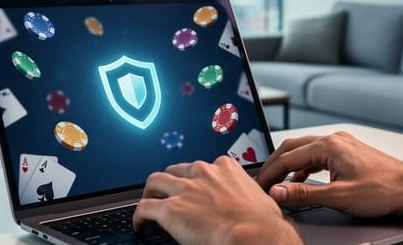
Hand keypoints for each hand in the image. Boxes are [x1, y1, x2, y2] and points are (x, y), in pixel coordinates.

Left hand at [133, 156, 302, 244]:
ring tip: (148, 203)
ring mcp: (185, 189)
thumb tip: (248, 206)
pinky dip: (139, 216)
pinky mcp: (170, 209)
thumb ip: (246, 196)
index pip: (202, 166)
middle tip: (168, 193)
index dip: (195, 178)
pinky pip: (144, 208)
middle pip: (175, 170)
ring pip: (155, 181)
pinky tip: (140, 225)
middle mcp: (202, 173)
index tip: (194, 186)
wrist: (255, 235)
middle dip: (170, 181)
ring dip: (150, 192)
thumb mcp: (258, 199)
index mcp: (225, 168)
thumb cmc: (263, 223)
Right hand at [257, 131, 402, 222]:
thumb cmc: (383, 189)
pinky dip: (304, 168)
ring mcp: (341, 144)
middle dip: (274, 166)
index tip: (259, 187)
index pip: (287, 157)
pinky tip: (302, 181)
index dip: (269, 174)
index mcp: (328, 145)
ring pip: (304, 151)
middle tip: (262, 183)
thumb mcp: (339, 196)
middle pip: (292, 148)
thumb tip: (279, 192)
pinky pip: (317, 156)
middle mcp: (333, 139)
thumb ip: (304, 194)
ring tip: (278, 183)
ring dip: (288, 166)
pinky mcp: (347, 152)